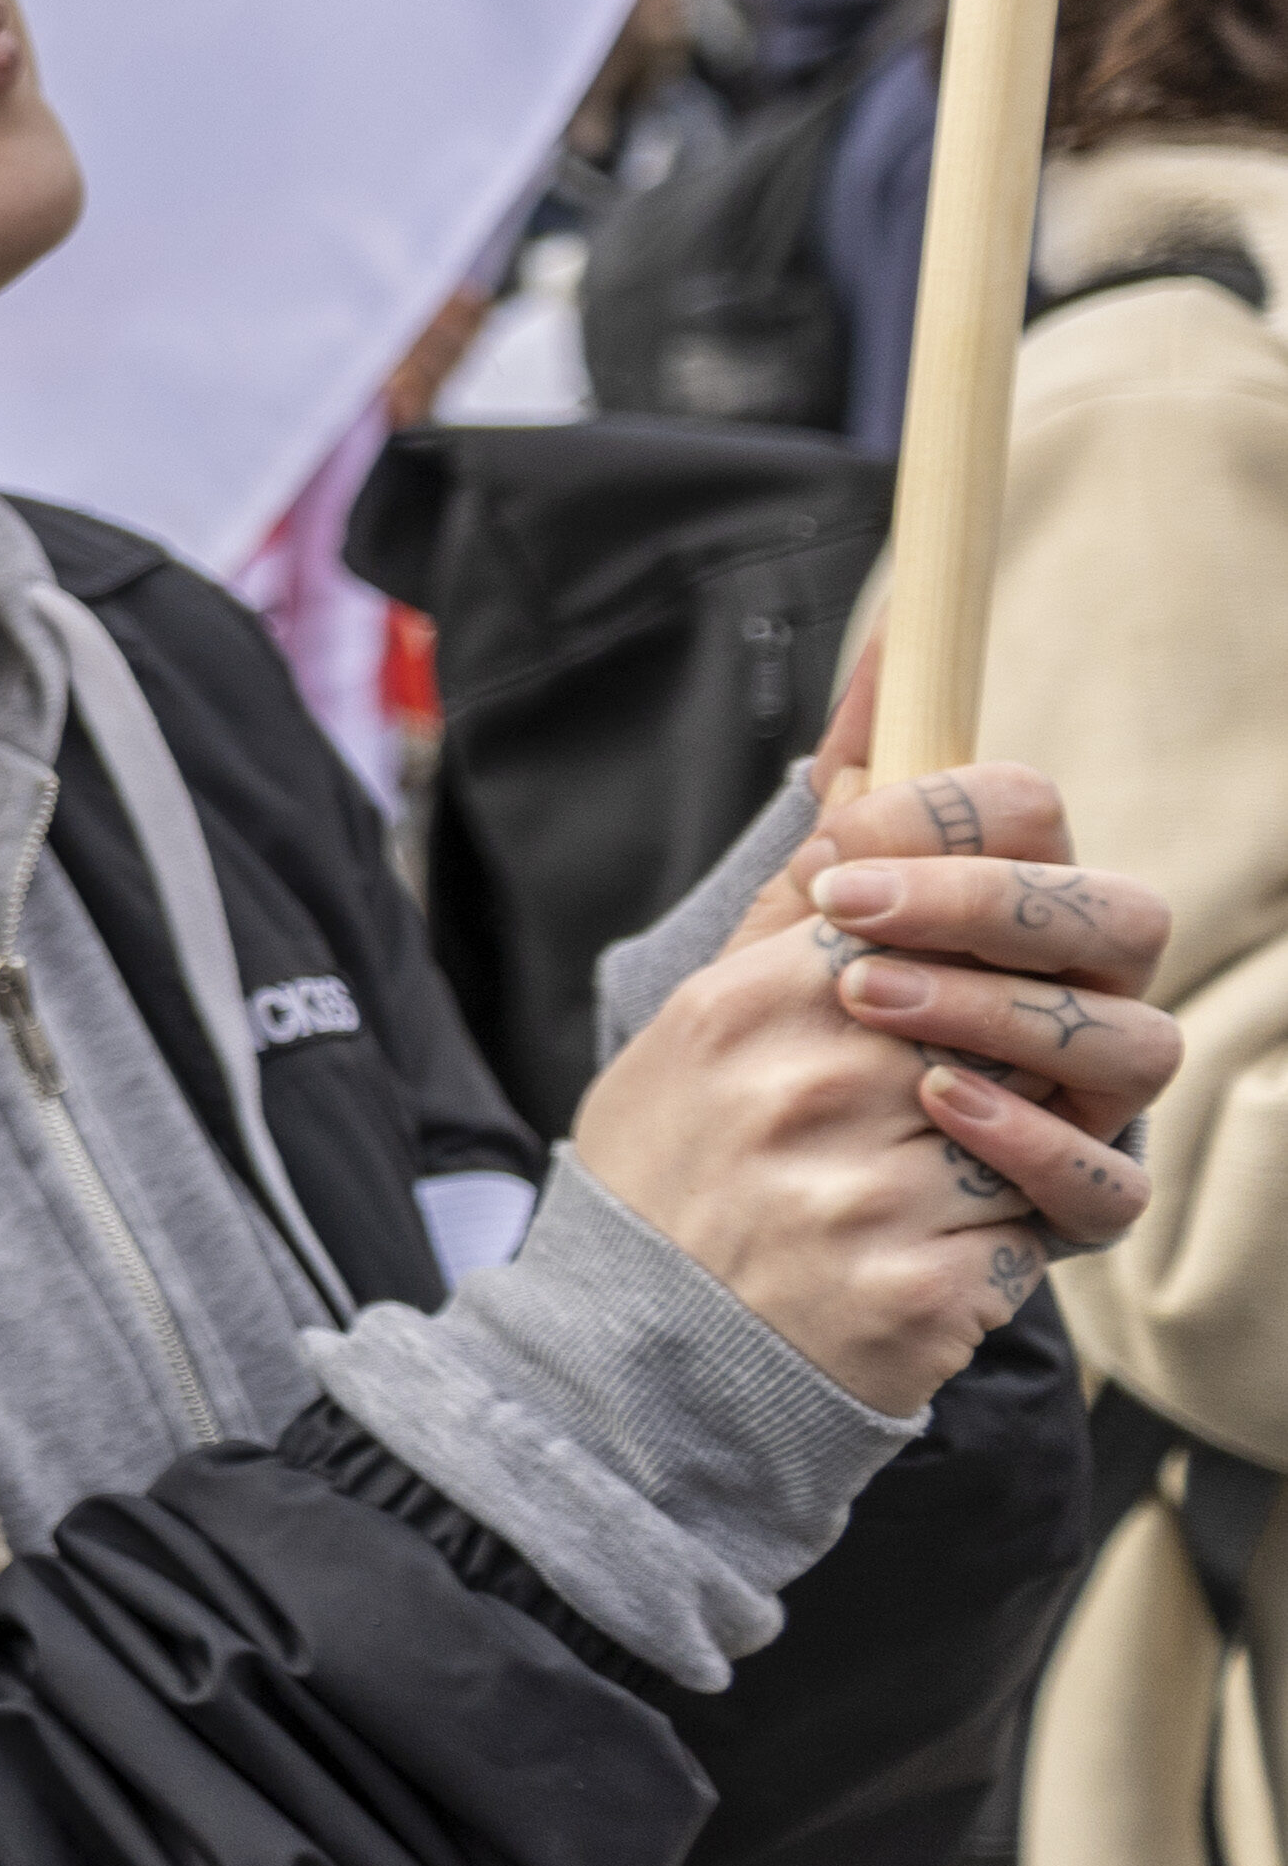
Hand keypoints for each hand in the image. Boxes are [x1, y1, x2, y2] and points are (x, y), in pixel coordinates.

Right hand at [575, 754, 1169, 1411]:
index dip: (996, 852)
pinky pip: (1057, 1225)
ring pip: (1067, 1112)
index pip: (936, 856)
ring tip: (962, 1152)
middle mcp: (814, 1079)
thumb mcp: (701, 1021)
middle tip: (997, 1047)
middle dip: (1049, 1014)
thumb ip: (800, 894)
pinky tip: (954, 1240)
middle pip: (1041, 989)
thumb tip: (870, 732)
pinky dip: (1025, 1231)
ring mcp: (877, 1186)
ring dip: (1038, 1133)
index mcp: (755, 999)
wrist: (638, 1363)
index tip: (987, 883)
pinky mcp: (933, 1287)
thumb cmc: (680, 1171)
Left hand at [749, 640, 1183, 1237]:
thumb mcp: (792, 925)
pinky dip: (1035, 1139)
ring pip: (1135, 1042)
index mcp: (1019, 914)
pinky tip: (939, 1103)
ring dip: (999, 1010)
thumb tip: (890, 646)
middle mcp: (1080, 1001)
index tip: (835, 849)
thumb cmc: (777, 1049)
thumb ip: (848, 803)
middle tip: (852, 921)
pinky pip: (1113, 1184)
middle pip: (1122, 918)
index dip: (949, 818)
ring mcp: (1090, 1107)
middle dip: (990, 903)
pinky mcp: (1071, 1211)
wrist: (731, 1219)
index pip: (1040, 820)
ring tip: (867, 1004)